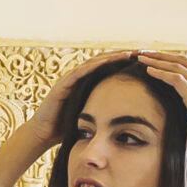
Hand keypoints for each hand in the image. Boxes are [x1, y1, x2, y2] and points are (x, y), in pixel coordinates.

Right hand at [17, 50, 139, 156]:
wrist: (42, 135)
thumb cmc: (66, 128)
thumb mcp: (91, 116)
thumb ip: (104, 111)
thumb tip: (128, 116)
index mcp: (86, 82)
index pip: (109, 67)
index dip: (125, 62)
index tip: (144, 60)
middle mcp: (78, 76)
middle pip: (104, 60)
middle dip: (123, 55)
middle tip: (142, 51)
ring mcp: (69, 79)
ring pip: (94, 62)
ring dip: (112, 57)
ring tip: (130, 53)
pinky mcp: (62, 85)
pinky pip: (79, 72)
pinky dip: (93, 66)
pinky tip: (107, 62)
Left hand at [137, 51, 186, 185]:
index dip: (175, 59)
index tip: (160, 57)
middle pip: (184, 60)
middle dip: (163, 55)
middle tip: (147, 52)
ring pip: (178, 66)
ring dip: (157, 61)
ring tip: (142, 58)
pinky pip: (176, 79)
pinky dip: (160, 73)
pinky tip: (148, 71)